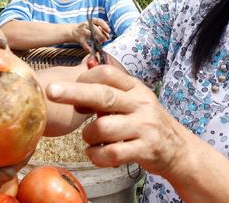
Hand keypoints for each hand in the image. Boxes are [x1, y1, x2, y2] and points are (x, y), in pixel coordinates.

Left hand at [45, 65, 186, 176]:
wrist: (177, 148)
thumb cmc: (144, 121)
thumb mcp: (132, 99)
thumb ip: (109, 90)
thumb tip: (79, 75)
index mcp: (134, 88)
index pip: (107, 73)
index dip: (85, 78)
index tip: (71, 89)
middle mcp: (140, 104)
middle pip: (103, 95)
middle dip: (74, 92)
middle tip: (51, 91)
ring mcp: (143, 126)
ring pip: (103, 128)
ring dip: (88, 136)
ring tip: (91, 139)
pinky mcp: (144, 149)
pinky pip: (111, 153)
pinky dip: (96, 155)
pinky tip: (95, 153)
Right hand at [72, 18, 109, 50]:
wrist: (73, 31)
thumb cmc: (86, 29)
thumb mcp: (93, 26)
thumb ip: (100, 30)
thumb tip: (107, 36)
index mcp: (91, 21)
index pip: (99, 21)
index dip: (104, 25)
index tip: (109, 31)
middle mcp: (86, 25)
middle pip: (94, 28)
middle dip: (101, 34)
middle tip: (105, 39)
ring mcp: (82, 31)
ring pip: (89, 34)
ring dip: (96, 40)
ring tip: (100, 44)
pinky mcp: (79, 39)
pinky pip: (84, 44)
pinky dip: (88, 48)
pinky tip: (92, 51)